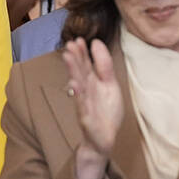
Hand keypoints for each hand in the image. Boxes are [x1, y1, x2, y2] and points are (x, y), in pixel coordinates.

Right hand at [63, 38, 122, 178]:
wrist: (105, 138)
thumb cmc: (106, 111)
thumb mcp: (110, 84)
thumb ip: (104, 65)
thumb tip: (97, 43)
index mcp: (93, 82)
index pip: (86, 64)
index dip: (82, 52)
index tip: (78, 39)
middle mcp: (87, 91)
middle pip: (80, 72)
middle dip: (75, 58)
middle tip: (69, 44)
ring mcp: (85, 104)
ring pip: (78, 85)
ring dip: (73, 71)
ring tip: (68, 57)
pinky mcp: (86, 118)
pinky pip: (82, 105)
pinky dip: (78, 95)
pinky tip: (74, 85)